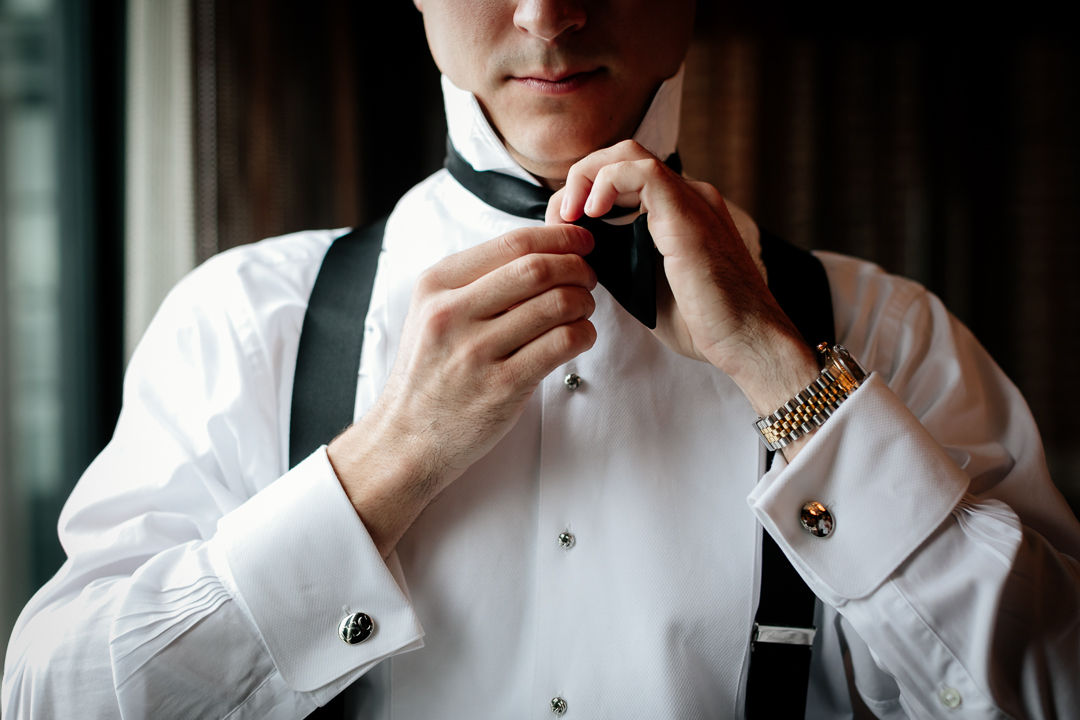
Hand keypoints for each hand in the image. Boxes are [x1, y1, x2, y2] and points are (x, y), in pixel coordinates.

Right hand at [328, 225, 596, 555]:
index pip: (513, 243)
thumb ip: (478, 281)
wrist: (407, 437)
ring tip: (583, 309)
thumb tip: (544, 247)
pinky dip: (584, 334)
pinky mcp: (502, 386)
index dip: (559, 237)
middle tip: (588, 277)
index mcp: (436, 285)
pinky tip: (579, 337)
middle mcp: (452, 314)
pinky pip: (562, 345)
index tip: (581, 243)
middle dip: (577, 267)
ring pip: (557, 304)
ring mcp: (476, 351)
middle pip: (538, 269)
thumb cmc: (429, 373)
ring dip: (584, 302)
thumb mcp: (434, 313)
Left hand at [547, 140, 819, 433]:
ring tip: (570, 215)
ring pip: (627, 154)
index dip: (585, 193)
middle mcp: (689, 197)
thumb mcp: (646, 287)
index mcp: (681, 213)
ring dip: (587, 178)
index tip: (563, 228)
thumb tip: (583, 254)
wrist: (748, 342)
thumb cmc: (705, 325)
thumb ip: (620, 262)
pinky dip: (606, 182)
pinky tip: (592, 213)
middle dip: (580, 179)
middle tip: (560, 218)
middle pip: (621, 157)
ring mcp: (691, 200)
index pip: (623, 177)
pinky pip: (641, 171)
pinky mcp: (687, 214)